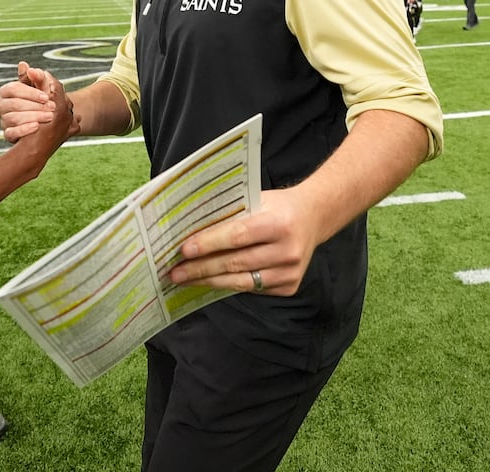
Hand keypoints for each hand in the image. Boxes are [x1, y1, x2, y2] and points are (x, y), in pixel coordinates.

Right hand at [0, 61, 77, 142]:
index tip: (46, 97)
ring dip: (33, 117)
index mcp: (7, 91)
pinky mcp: (8, 134)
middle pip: (13, 104)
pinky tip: (36, 127)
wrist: (47, 121)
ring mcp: (4, 120)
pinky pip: (11, 133)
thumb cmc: (43, 100)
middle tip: (52, 108)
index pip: (13, 89)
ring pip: (13, 118)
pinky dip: (24, 130)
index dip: (30, 93)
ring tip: (49, 117)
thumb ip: (36, 77)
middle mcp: (2, 105)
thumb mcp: (43, 87)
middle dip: (35, 106)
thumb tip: (24, 65)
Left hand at [167, 187, 319, 296]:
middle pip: (235, 263)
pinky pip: (252, 288)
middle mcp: (288, 250)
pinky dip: (228, 284)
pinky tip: (209, 281)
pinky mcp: (289, 286)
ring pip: (241, 281)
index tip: (183, 251)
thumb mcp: (257, 201)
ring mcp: (290, 272)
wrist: (314, 217)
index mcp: (279, 223)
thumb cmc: (278, 206)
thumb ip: (230, 215)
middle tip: (175, 272)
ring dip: (209, 281)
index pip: (236, 236)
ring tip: (185, 280)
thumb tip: (191, 230)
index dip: (208, 244)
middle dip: (201, 268)